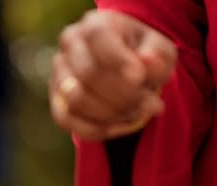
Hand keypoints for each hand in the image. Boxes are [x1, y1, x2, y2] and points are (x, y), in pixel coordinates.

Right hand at [49, 10, 176, 139]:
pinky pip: (67, 121)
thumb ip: (158, 56)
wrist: (126, 69)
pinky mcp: (56, 100)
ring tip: (137, 114)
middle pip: (88, 74)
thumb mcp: (160, 50)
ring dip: (111, 114)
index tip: (139, 78)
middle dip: (124, 95)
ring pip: (76, 100)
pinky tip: (120, 126)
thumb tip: (147, 62)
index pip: (98, 39)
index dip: (118, 61)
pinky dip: (96, 129)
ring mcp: (59, 73)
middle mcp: (71, 45)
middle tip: (152, 105)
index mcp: (96, 24)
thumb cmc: (144, 56)